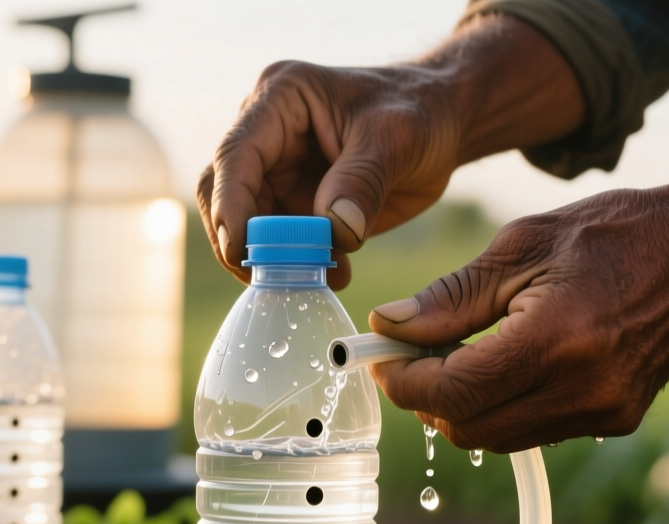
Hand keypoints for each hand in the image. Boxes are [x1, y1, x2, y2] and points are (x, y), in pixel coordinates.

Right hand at [197, 14, 584, 288]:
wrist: (445, 124)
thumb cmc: (421, 112)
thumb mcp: (396, 140)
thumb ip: (362, 182)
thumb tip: (336, 232)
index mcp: (280, 99)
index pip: (235, 156)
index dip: (230, 207)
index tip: (242, 252)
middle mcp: (266, 133)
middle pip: (223, 194)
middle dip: (241, 240)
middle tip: (269, 279)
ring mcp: (277, 170)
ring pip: (246, 224)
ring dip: (272, 259)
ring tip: (318, 277)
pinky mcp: (293, 202)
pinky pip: (279, 242)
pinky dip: (297, 265)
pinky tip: (335, 273)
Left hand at [367, 148, 668, 450]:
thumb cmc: (611, 235)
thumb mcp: (521, 246)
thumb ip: (451, 297)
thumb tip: (390, 326)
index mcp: (556, 339)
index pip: (454, 391)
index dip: (405, 382)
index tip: (382, 360)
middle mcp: (583, 387)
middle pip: (469, 427)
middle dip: (428, 399)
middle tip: (412, 359)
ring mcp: (603, 411)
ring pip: (498, 438)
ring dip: (462, 408)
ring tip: (455, 358)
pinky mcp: (616, 420)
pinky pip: (533, 431)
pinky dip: (502, 408)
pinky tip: (502, 366)